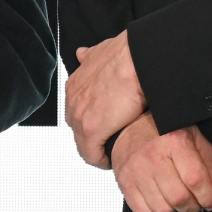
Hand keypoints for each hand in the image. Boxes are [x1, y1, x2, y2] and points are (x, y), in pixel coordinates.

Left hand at [67, 31, 147, 167]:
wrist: (138, 59)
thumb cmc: (128, 54)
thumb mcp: (101, 51)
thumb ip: (90, 57)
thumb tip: (82, 54)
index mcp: (76, 84)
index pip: (78, 110)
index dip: (92, 120)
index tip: (104, 127)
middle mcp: (73, 101)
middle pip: (78, 127)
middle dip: (93, 134)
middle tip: (111, 140)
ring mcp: (79, 116)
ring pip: (83, 142)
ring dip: (97, 148)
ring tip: (113, 151)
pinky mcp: (91, 130)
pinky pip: (91, 154)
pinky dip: (102, 159)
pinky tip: (113, 160)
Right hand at [109, 114, 211, 211]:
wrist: (128, 126)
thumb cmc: (163, 131)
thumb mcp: (193, 139)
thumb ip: (208, 165)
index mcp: (174, 142)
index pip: (195, 179)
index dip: (208, 197)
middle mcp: (153, 157)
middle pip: (179, 198)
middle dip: (193, 207)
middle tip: (195, 203)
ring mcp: (135, 171)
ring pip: (162, 209)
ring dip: (174, 210)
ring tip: (175, 201)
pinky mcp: (124, 182)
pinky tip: (159, 200)